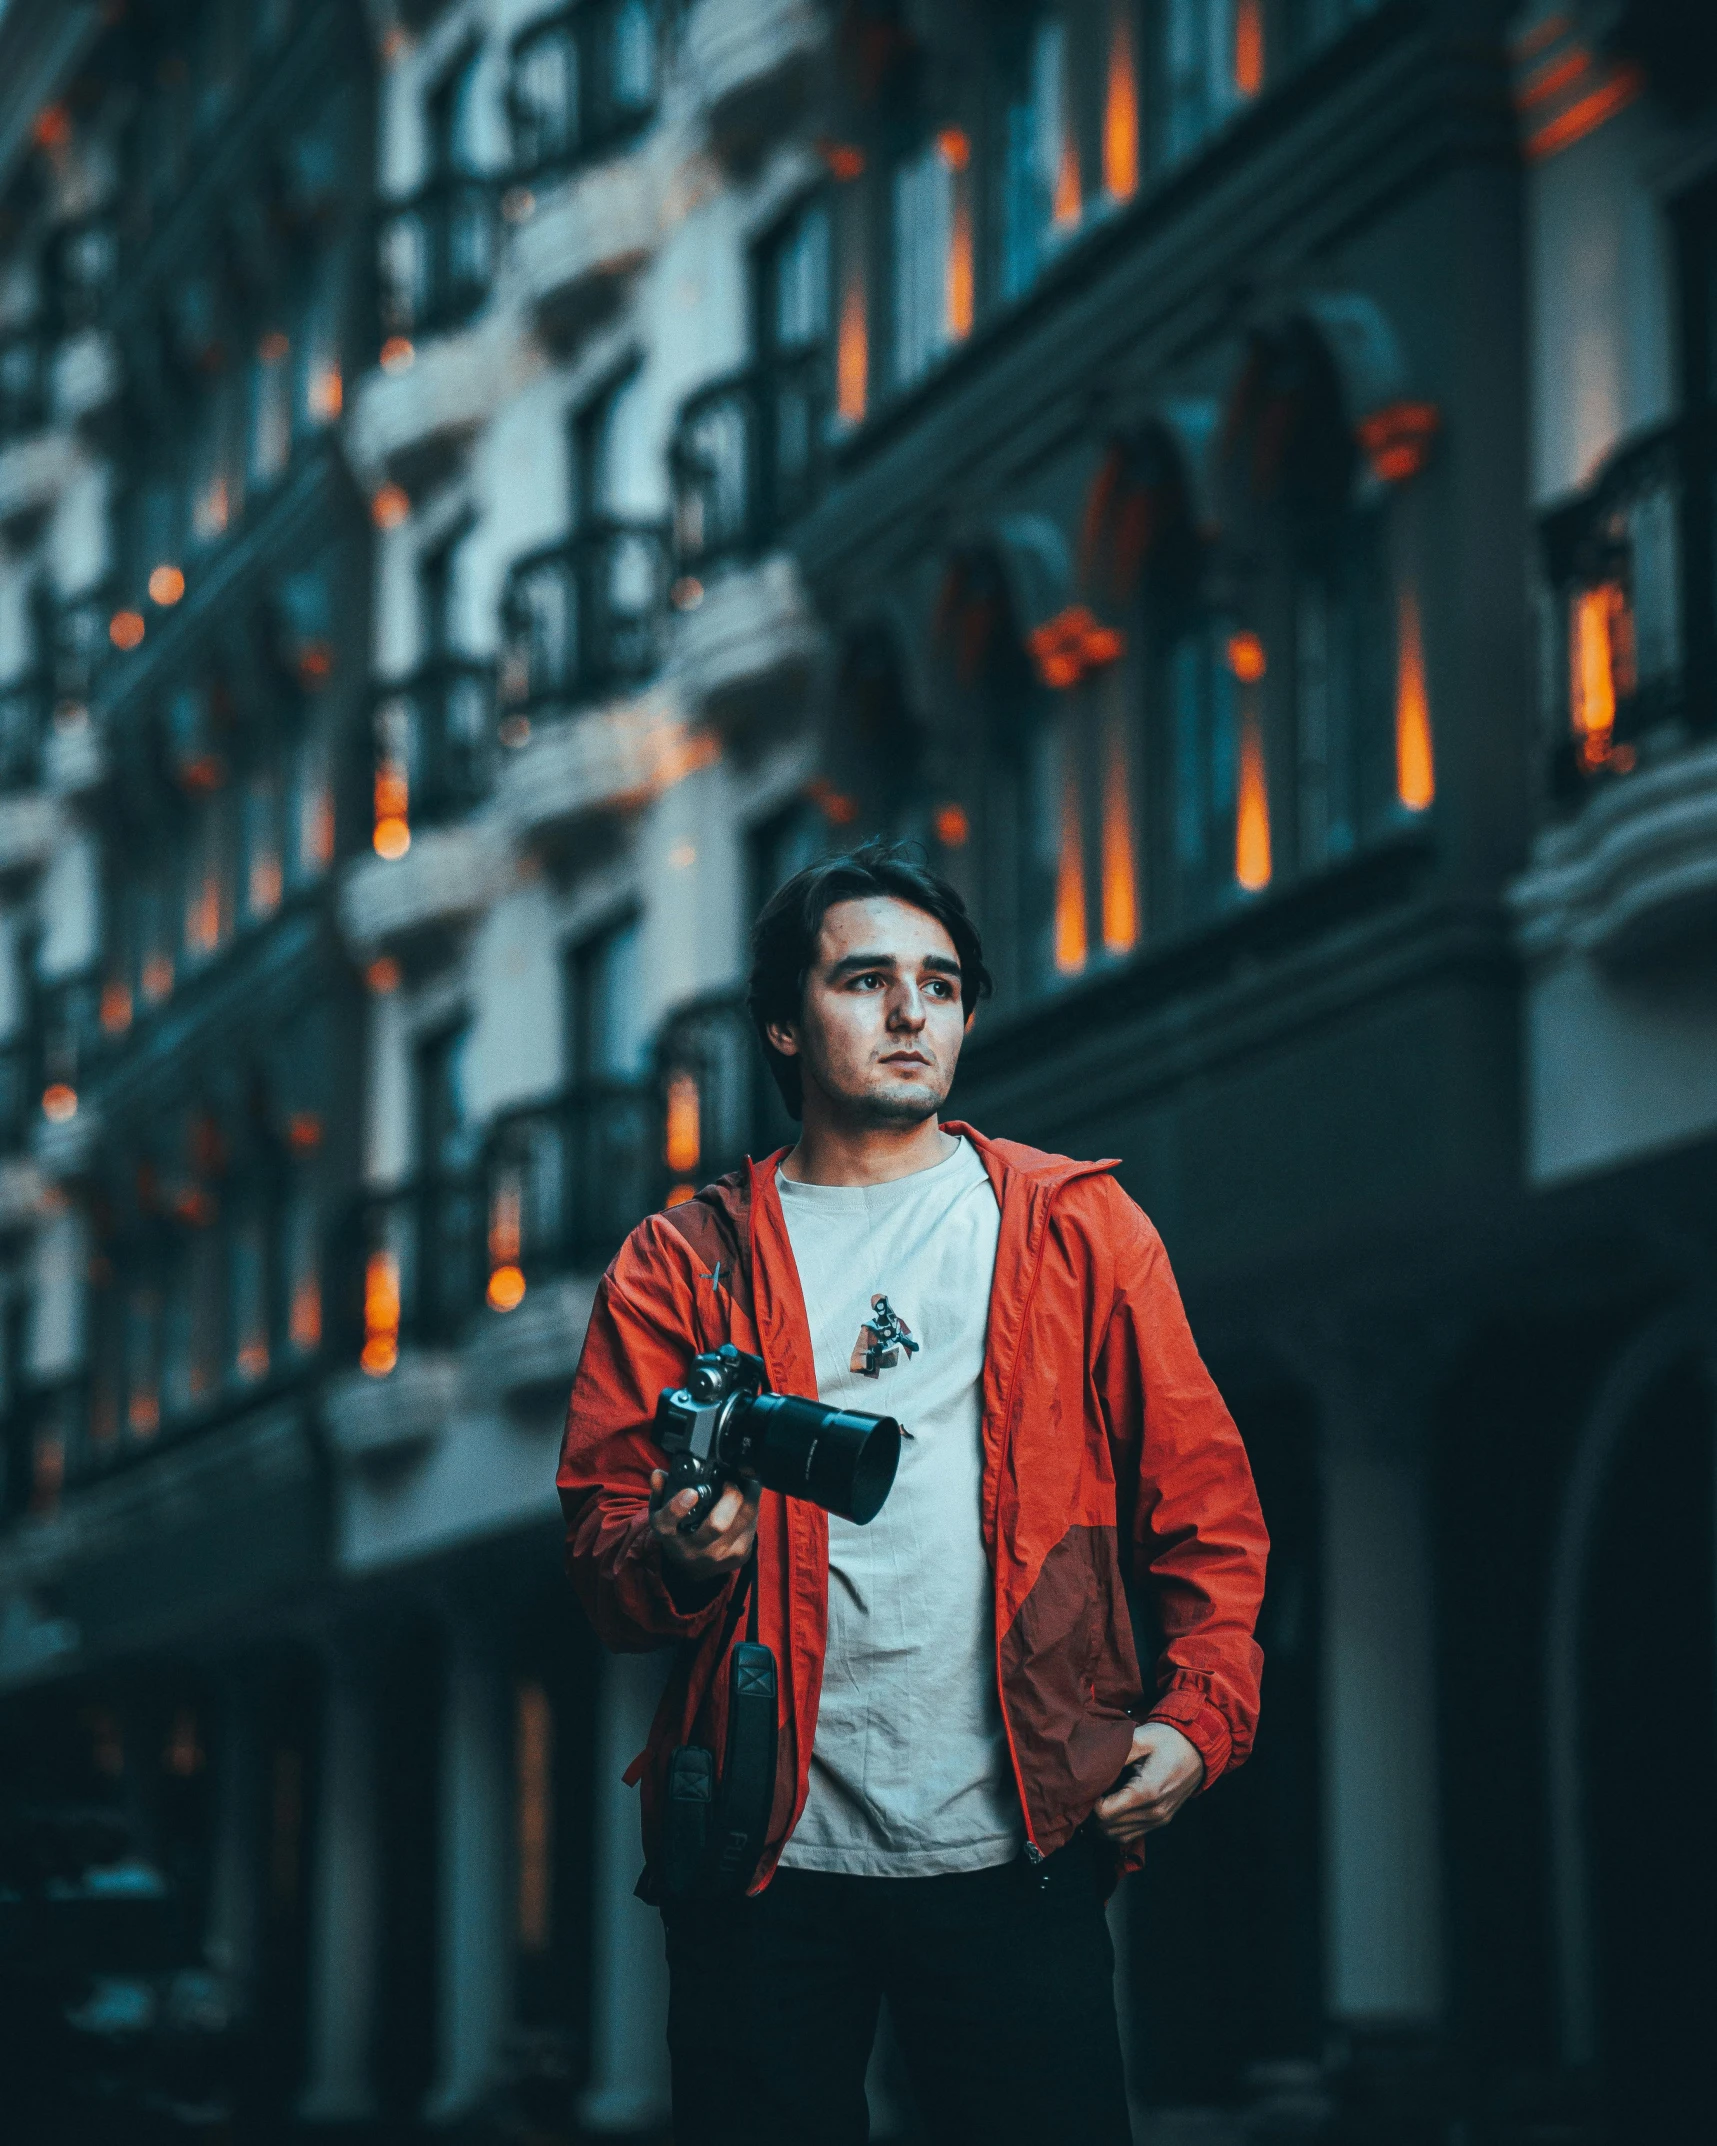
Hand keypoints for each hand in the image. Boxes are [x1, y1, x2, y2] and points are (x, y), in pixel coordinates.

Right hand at [649, 1468, 759, 1587]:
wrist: (693, 1568)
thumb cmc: (678, 1532)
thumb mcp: (662, 1513)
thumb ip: (660, 1491)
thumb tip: (659, 1474)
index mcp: (670, 1536)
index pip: (668, 1524)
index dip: (678, 1508)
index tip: (690, 1492)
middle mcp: (695, 1550)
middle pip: (717, 1524)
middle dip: (730, 1496)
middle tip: (730, 1481)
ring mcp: (720, 1556)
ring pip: (743, 1520)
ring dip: (749, 1496)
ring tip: (746, 1482)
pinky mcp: (740, 1556)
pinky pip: (753, 1526)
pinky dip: (753, 1508)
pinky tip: (749, 1498)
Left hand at [1093, 1722, 1204, 1845]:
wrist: (1198, 1748)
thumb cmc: (1168, 1739)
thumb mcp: (1140, 1738)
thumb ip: (1116, 1753)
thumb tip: (1091, 1767)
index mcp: (1146, 1792)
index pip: (1105, 1813)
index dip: (1091, 1801)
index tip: (1091, 1785)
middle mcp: (1153, 1812)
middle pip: (1109, 1828)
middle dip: (1094, 1814)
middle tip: (1092, 1792)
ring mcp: (1159, 1819)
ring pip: (1119, 1836)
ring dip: (1105, 1823)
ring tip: (1101, 1800)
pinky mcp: (1162, 1821)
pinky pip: (1133, 1834)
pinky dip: (1118, 1827)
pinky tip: (1114, 1808)